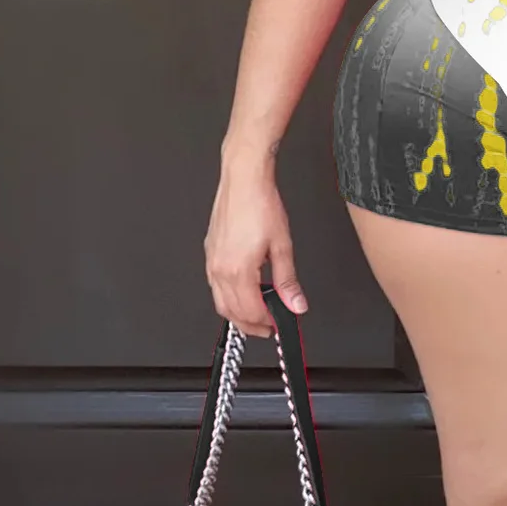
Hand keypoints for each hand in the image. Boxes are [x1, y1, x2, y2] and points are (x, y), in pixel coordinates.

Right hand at [205, 148, 308, 335]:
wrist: (243, 179)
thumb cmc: (260, 204)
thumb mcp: (282, 246)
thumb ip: (287, 280)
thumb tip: (296, 303)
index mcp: (238, 270)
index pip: (250, 312)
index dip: (265, 324)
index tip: (277, 325)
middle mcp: (220, 268)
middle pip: (231, 312)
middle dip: (250, 324)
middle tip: (267, 326)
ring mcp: (212, 260)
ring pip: (220, 301)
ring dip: (237, 312)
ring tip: (257, 313)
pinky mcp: (210, 252)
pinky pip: (215, 285)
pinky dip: (229, 295)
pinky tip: (243, 291)